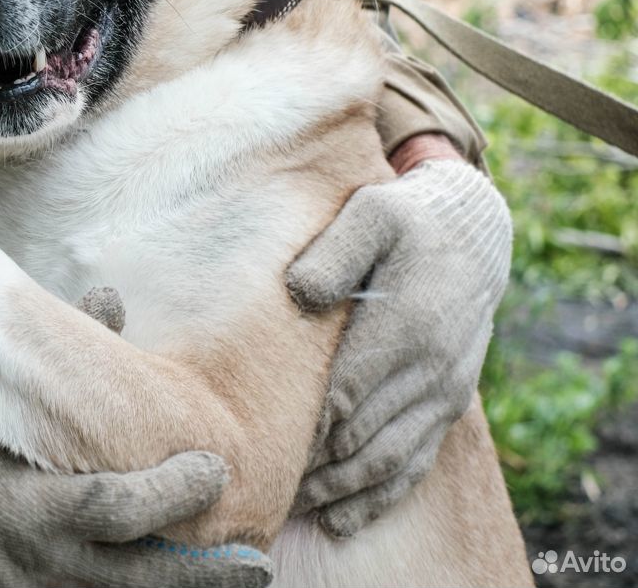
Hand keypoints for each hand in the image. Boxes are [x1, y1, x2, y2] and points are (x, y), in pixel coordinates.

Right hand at [0, 369, 270, 587]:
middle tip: (258, 561)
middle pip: (127, 578)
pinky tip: (178, 582)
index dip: (167, 494)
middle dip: (197, 575)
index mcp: (21, 500)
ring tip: (237, 575)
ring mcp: (23, 587)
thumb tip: (110, 299)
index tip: (212, 468)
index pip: (108, 509)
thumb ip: (54, 352)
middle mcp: (27, 556)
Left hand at [285, 155, 511, 537]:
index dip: (302, 427)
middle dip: (309, 468)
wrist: (476, 237)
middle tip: (256, 487)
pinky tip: (340, 519)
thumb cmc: (407, 220)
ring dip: (338, 492)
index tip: (258, 442)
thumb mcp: (372, 214)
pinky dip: (378, 497)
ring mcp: (444, 393)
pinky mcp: (450, 405)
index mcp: (405, 326)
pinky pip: (415, 463)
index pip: (344, 395)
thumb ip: (335, 250)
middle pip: (360, 438)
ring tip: (287, 507)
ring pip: (387, 462)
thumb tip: (299, 291)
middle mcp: (430, 369)